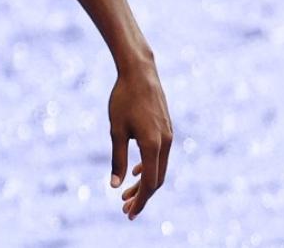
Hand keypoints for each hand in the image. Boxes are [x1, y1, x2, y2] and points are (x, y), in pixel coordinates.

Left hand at [108, 60, 172, 220]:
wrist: (140, 72)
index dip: (140, 200)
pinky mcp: (166, 129)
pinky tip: (136, 171)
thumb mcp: (116, 130)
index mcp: (153, 145)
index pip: (149, 183)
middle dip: (141, 196)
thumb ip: (117, 159)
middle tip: (125, 208)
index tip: (128, 213)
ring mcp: (168, 136)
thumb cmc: (123, 99)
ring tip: (126, 194)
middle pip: (156, 179)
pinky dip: (149, 167)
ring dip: (144, 183)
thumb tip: (115, 186)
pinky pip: (160, 156)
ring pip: (159, 168)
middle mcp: (166, 143)